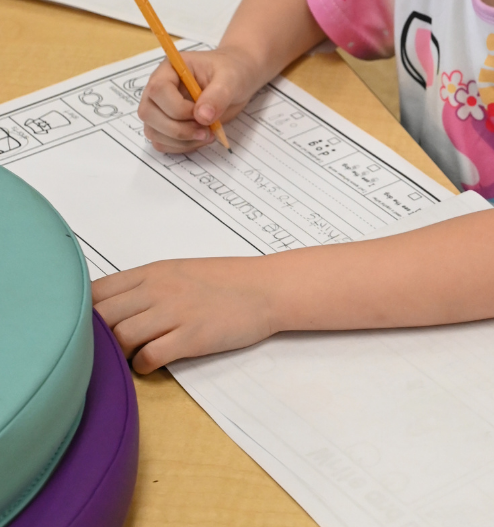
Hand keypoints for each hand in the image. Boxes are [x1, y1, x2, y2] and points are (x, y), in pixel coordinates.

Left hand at [93, 257, 277, 371]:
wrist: (267, 288)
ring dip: (118, 354)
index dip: (80, 312)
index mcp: (153, 272)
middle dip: (94, 338)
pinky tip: (151, 363)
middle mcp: (159, 289)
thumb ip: (145, 287)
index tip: (84, 328)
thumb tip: (108, 310)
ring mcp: (175, 313)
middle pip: (101, 317)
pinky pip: (148, 357)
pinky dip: (141, 367)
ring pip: (120, 338)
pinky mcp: (191, 337)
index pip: (96, 291)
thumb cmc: (226, 281)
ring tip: (129, 357)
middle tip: (103, 350)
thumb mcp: (180, 272)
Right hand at [138, 45, 263, 153]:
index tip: (202, 114)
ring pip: (153, 132)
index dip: (177, 108)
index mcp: (169, 70)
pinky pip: (162, 143)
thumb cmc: (232, 72)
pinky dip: (181, 147)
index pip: (158, 90)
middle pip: (148, 114)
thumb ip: (217, 95)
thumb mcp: (231, 79)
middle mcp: (158, 89)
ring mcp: (160, 109)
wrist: (237, 81)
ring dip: (181, 141)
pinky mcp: (166, 125)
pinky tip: (201, 138)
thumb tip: (202, 116)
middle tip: (206, 131)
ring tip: (207, 134)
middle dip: (178, 129)